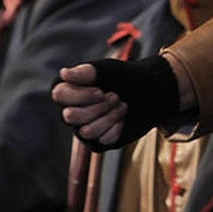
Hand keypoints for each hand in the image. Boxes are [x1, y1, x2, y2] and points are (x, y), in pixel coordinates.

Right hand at [51, 56, 179, 150]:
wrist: (153, 93)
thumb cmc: (129, 78)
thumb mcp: (110, 70)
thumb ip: (87, 72)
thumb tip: (64, 73)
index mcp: (70, 88)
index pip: (59, 95)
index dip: (80, 95)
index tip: (100, 90)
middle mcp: (72, 109)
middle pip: (71, 116)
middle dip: (98, 107)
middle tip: (115, 96)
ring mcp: (84, 127)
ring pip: (86, 131)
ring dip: (109, 116)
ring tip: (122, 105)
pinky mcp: (98, 141)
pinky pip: (102, 140)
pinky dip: (117, 128)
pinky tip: (123, 118)